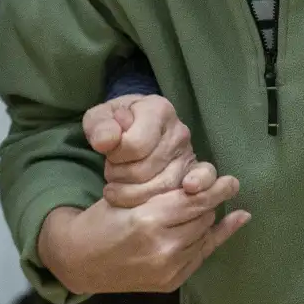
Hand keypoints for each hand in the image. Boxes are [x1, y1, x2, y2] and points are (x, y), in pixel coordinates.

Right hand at [38, 179, 250, 295]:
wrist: (79, 259)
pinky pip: (202, 255)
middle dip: (210, 201)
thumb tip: (204, 183)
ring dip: (207, 218)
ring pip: (204, 234)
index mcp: (148, 220)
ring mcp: (168, 269)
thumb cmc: (100, 219)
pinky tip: (234, 221)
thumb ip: (163, 192)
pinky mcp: (171, 282)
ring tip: (209, 203)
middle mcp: (163, 247)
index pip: (194, 201)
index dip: (215, 189)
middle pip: (203, 217)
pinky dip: (215, 237)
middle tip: (217, 186)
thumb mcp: (126, 195)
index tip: (230, 179)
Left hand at [83, 94, 218, 206]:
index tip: (109, 154)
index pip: (134, 145)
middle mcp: (179, 130)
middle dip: (121, 177)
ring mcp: (189, 152)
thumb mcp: (99, 119)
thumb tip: (105, 141)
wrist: (133, 128)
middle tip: (113, 172)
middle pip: (145, 170)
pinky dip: (198, 185)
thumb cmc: (116, 123)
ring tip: (123, 184)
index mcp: (157, 110)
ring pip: (162, 186)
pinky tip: (188, 188)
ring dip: (134, 193)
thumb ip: (99, 127)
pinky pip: (204, 179)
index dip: (115, 156)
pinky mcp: (195, 171)